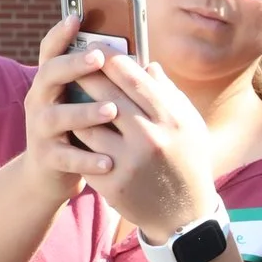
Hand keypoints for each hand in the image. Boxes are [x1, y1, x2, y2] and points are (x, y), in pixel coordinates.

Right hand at [14, 17, 126, 205]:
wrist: (49, 173)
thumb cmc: (80, 128)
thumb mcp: (87, 100)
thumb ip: (105, 82)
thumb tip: (146, 62)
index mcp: (52, 81)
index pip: (51, 50)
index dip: (60, 33)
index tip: (76, 16)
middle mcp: (39, 99)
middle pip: (49, 74)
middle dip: (73, 65)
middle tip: (98, 57)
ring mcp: (39, 128)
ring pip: (58, 116)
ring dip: (85, 112)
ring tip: (112, 110)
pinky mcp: (46, 157)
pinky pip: (66, 157)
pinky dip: (88, 159)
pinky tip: (109, 161)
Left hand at [73, 53, 218, 240]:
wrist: (185, 216)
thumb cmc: (189, 162)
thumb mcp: (191, 126)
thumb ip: (170, 94)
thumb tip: (148, 65)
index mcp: (171, 119)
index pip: (133, 78)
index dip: (110, 59)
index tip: (96, 46)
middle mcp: (150, 138)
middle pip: (106, 97)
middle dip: (86, 77)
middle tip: (73, 64)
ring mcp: (129, 163)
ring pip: (89, 126)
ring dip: (77, 110)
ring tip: (69, 98)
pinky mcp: (113, 184)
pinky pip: (85, 154)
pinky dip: (78, 140)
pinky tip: (73, 130)